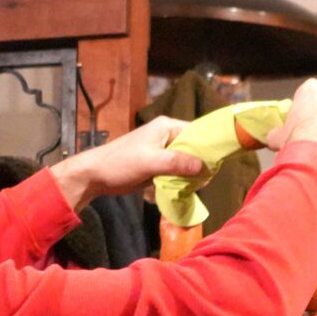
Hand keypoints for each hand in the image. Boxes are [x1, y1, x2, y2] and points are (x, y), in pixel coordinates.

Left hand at [50, 116, 203, 209]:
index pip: (196, 132)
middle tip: (210, 178)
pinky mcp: (158, 166)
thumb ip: (176, 163)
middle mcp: (166, 136)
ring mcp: (162, 152)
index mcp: (166, 127)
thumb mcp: (151, 161)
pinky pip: (176, 171)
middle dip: (201, 162)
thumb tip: (202, 167)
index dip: (208, 145)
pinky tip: (188, 189)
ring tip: (200, 185)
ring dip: (192, 173)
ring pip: (185, 161)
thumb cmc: (121, 163)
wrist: (96, 175)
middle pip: (193, 148)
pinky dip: (182, 179)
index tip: (220, 161)